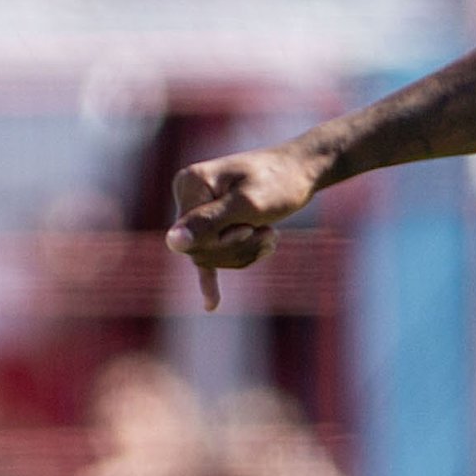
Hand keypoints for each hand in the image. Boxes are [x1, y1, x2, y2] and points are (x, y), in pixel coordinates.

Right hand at [164, 145, 326, 310]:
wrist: (302, 170)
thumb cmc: (279, 182)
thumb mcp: (247, 205)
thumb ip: (209, 224)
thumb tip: (172, 243)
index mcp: (189, 184)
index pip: (189, 240)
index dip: (222, 243)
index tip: (249, 228)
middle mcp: (189, 196)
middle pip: (200, 251)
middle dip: (237, 249)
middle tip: (267, 231)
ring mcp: (200, 210)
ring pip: (212, 256)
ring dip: (246, 252)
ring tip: (270, 233)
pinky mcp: (215, 222)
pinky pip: (209, 256)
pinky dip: (212, 278)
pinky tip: (212, 304)